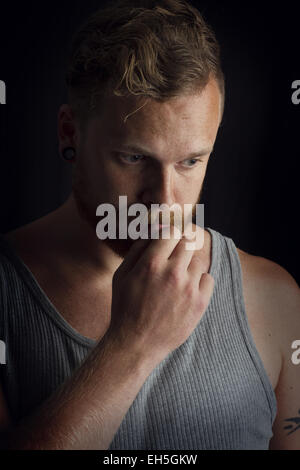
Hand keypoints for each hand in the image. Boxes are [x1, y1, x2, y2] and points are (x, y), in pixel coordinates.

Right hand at [109, 224, 213, 362]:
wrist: (136, 343)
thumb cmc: (125, 307)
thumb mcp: (121, 275)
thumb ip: (138, 249)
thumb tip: (154, 230)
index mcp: (151, 263)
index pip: (171, 231)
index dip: (170, 233)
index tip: (168, 239)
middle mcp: (172, 273)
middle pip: (187, 242)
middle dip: (180, 246)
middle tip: (173, 257)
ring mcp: (188, 288)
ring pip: (197, 261)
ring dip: (188, 265)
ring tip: (175, 280)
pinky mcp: (200, 303)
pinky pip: (208, 278)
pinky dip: (199, 281)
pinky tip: (185, 291)